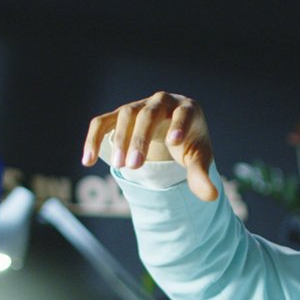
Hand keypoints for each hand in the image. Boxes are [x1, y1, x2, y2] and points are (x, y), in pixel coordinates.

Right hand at [82, 92, 218, 201]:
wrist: (173, 131)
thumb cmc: (189, 144)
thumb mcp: (198, 158)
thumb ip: (202, 175)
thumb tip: (211, 197)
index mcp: (187, 108)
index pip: (183, 113)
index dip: (179, 125)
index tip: (175, 142)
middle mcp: (162, 102)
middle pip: (149, 114)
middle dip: (141, 139)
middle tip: (134, 166)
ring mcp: (139, 106)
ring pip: (125, 115)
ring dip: (121, 140)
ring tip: (120, 166)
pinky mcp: (120, 115)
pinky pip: (102, 122)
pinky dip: (93, 139)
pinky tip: (87, 160)